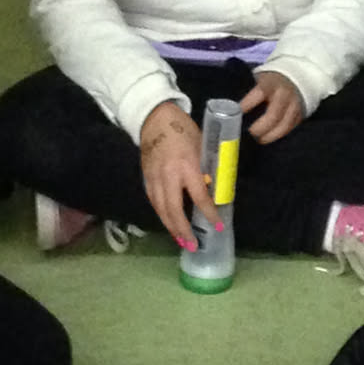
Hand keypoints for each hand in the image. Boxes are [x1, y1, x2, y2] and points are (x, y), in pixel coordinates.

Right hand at [139, 102, 221, 247]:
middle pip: (174, 209)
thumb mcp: (202, 146)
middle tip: (193, 245)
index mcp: (186, 165)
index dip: (209, 213)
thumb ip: (207, 168)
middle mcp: (167, 175)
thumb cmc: (183, 130)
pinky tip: (169, 224)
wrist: (154, 119)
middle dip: (183, 229)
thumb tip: (215, 190)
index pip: (199, 196)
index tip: (217, 226)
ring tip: (181, 241)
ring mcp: (154, 178)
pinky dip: (162, 215)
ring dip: (171, 227)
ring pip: (161, 209)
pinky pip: (154, 202)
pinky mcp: (146, 179)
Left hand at [238, 70, 302, 144]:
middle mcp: (284, 95)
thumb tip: (234, 110)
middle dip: (260, 128)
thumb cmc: (272, 82)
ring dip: (270, 136)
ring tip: (259, 139)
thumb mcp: (261, 81)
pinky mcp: (300, 116)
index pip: (259, 94)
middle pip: (273, 116)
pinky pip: (289, 129)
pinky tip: (269, 137)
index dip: (247, 106)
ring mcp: (294, 106)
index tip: (236, 115)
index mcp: (271, 83)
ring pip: (283, 126)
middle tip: (250, 133)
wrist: (297, 77)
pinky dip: (278, 135)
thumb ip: (251, 94)